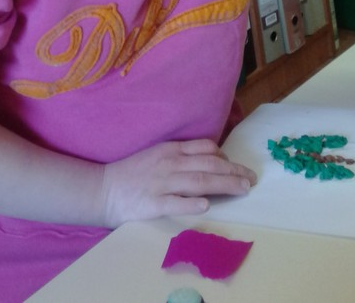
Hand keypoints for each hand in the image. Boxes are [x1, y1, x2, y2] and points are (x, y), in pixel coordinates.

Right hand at [100, 138, 255, 226]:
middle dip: (233, 171)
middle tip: (252, 180)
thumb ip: (180, 156)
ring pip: (199, 181)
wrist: (102, 189)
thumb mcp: (157, 154)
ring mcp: (162, 183)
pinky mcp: (152, 203)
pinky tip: (206, 205)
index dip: (225, 156)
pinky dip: (191, 203)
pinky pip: (175, 202)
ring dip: (224, 184)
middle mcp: (170, 163)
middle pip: (208, 165)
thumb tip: (209, 160)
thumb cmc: (132, 173)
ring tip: (242, 189)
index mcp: (171, 150)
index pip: (205, 148)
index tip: (236, 166)